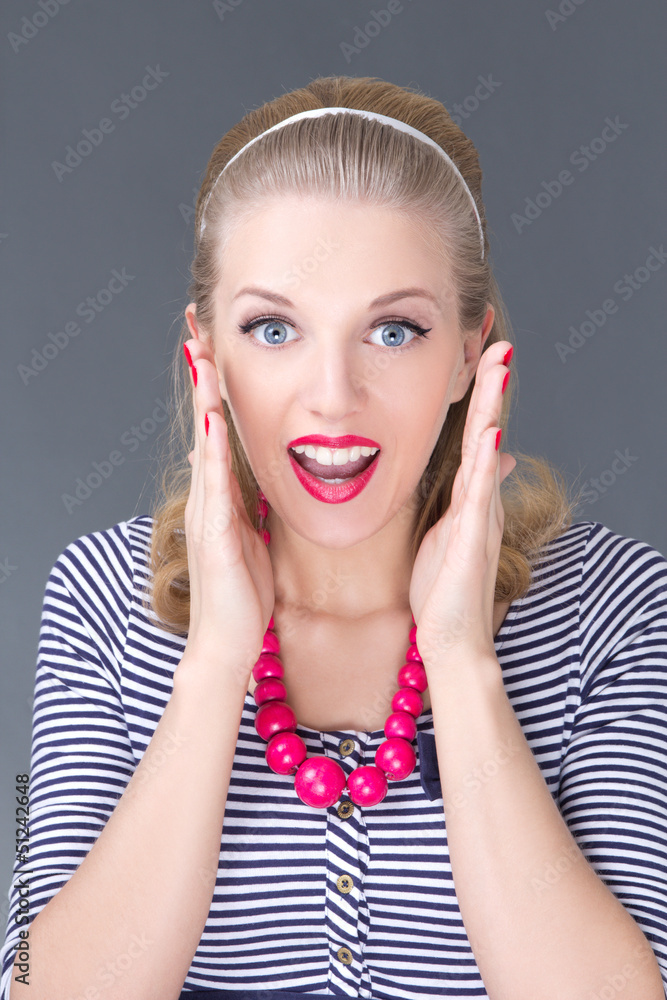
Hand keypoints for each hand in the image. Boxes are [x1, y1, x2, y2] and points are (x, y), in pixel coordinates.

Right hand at [180, 338, 274, 683]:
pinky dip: (213, 453)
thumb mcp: (250, 536)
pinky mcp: (214, 537)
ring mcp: (207, 514)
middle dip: (200, 375)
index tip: (215, 345)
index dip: (214, 386)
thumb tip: (253, 478)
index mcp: (221, 495)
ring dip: (202, 399)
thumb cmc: (243, 595)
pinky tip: (214, 422)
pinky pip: (215, 488)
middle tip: (196, 326)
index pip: (216, 428)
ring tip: (201, 354)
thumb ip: (249, 505)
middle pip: (202, 423)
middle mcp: (209, 496)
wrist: (227, 645)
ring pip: (203, 444)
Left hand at [408, 341, 516, 667]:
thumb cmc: (442, 589)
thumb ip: (463, 498)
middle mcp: (480, 501)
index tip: (478, 356)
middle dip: (492, 388)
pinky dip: (485, 464)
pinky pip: (479, 496)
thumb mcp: (449, 532)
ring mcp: (479, 518)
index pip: (474, 434)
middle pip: (487, 431)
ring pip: (487, 453)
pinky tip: (489, 436)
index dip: (478, 396)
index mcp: (468, 497)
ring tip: (499, 368)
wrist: (451, 638)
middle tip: (499, 343)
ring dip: (493, 409)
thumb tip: (489, 464)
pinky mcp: (472, 540)